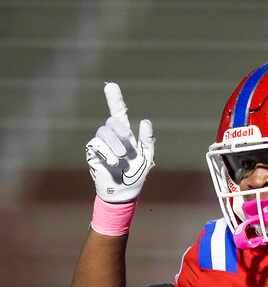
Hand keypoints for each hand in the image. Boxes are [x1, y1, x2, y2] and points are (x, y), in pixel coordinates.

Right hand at [85, 82, 154, 202]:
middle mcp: (112, 136)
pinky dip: (107, 153)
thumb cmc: (136, 174)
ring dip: (115, 144)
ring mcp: (101, 143)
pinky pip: (96, 145)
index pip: (118, 113)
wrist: (124, 191)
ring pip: (104, 132)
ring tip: (123, 158)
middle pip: (112, 122)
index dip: (114, 99)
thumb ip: (147, 140)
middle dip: (121, 131)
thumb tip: (145, 121)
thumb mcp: (147, 156)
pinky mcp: (93, 152)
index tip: (111, 85)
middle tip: (129, 145)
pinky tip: (113, 162)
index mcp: (125, 134)